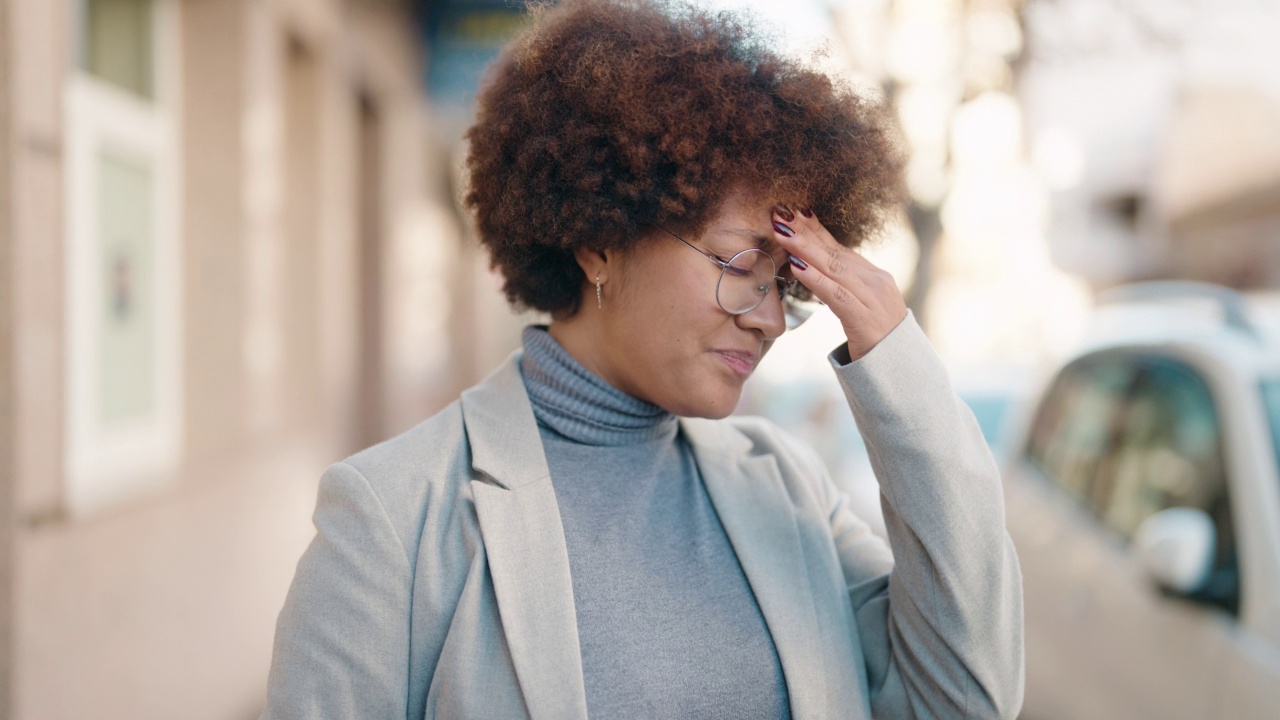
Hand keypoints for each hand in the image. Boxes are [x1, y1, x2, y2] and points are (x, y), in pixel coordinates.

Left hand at [771, 205, 906, 360]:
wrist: (901, 370)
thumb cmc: (875, 340)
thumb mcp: (860, 307)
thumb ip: (841, 286)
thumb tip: (810, 268)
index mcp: (873, 276)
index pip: (839, 247)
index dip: (814, 228)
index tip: (792, 211)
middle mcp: (875, 281)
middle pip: (834, 251)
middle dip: (804, 231)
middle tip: (780, 213)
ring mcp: (872, 299)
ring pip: (834, 268)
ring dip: (805, 248)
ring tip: (782, 233)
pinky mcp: (865, 319)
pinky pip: (836, 295)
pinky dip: (815, 279)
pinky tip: (797, 267)